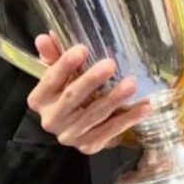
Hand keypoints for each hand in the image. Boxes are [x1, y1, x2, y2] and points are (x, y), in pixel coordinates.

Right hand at [26, 34, 151, 153]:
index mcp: (39, 99)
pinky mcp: (88, 145)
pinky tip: (144, 107)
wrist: (75, 126)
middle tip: (110, 64)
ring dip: (114, 99)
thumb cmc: (69, 91)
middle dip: (91, 80)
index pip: (49, 79)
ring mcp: (70, 136)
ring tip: (132, 84)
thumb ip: (53, 56)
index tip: (82, 49)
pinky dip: (128, 119)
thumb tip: (44, 37)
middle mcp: (51, 120)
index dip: (64, 65)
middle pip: (72, 98)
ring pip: (94, 115)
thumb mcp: (60, 73)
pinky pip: (110, 131)